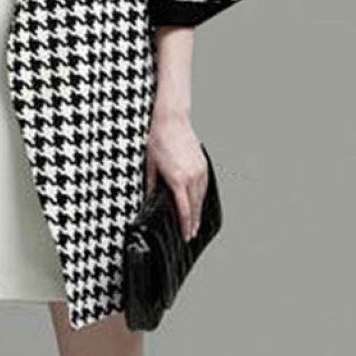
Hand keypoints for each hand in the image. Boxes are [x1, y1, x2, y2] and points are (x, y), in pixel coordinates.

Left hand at [144, 109, 208, 241]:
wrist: (171, 120)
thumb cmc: (158, 139)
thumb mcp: (150, 165)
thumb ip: (151, 185)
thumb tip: (150, 199)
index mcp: (178, 179)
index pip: (184, 210)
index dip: (185, 225)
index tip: (185, 235)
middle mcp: (192, 176)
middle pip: (195, 206)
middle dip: (193, 222)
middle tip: (191, 234)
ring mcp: (200, 170)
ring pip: (202, 196)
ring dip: (199, 211)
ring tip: (195, 222)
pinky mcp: (203, 163)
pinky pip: (205, 185)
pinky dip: (202, 196)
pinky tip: (199, 202)